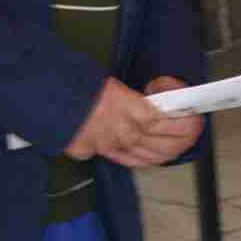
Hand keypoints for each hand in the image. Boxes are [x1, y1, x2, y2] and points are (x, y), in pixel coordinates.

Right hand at [66, 77, 197, 167]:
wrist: (45, 95)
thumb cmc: (80, 82)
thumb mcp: (116, 85)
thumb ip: (138, 101)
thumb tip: (155, 105)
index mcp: (136, 111)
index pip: (174, 125)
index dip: (189, 124)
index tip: (195, 117)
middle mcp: (127, 133)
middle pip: (167, 146)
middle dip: (184, 139)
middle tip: (191, 130)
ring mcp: (111, 147)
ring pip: (148, 157)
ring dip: (165, 151)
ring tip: (173, 143)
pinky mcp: (94, 153)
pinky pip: (124, 159)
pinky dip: (138, 156)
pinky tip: (144, 152)